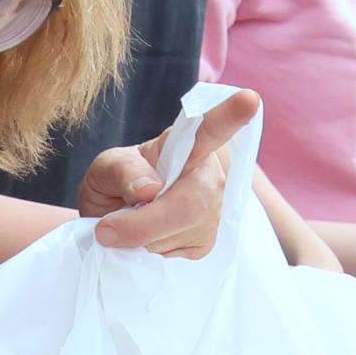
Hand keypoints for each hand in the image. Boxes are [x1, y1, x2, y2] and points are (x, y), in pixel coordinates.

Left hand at [80, 89, 256, 259]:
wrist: (116, 217)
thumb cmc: (117, 182)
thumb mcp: (106, 168)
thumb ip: (122, 171)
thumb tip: (149, 189)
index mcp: (188, 144)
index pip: (213, 128)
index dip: (231, 116)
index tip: (249, 99)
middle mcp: (210, 175)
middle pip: (189, 206)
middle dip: (142, 224)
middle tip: (106, 228)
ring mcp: (213, 211)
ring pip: (176, 235)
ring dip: (140, 238)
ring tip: (131, 222)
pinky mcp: (205, 243)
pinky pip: (172, 255)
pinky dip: (147, 252)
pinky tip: (146, 236)